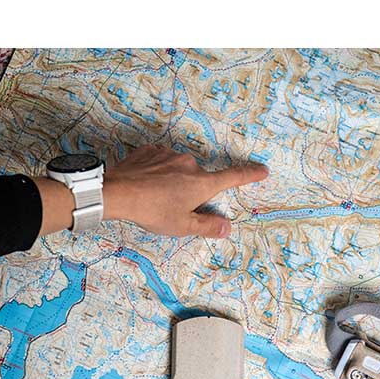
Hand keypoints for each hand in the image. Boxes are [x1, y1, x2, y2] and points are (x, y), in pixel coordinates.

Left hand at [105, 145, 268, 238]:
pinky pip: (161, 161)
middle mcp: (190, 164)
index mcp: (202, 183)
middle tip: (174, 207)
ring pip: (178, 169)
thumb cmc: (152, 211)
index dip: (250, 175)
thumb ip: (207, 226)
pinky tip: (147, 183)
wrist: (116, 192)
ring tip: (155, 197)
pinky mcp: (151, 150)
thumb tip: (227, 228)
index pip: (233, 178)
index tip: (263, 170)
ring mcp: (169, 154)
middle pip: (199, 179)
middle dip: (191, 191)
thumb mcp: (182, 226)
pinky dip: (158, 171)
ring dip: (173, 181)